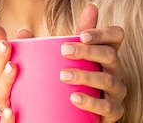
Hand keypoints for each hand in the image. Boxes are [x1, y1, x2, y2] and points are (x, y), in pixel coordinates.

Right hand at [0, 24, 32, 122]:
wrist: (40, 122)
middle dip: (0, 58)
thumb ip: (32, 52)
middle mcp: (4, 92)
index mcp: (6, 78)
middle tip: (7, 44)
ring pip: (0, 95)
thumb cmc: (36, 96)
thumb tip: (24, 31)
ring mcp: (7, 108)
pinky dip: (7, 119)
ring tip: (12, 67)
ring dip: (5, 80)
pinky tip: (11, 111)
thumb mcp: (35, 71)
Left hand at [60, 3, 126, 122]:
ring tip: (63, 75)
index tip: (82, 34)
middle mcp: (115, 69)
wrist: (76, 112)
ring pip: (108, 80)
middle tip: (64, 50)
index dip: (103, 32)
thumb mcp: (62, 60)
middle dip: (88, 51)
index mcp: (105, 52)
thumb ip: (51, 44)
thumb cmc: (68, 79)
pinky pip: (107, 107)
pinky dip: (90, 102)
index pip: (115, 36)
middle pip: (110, 55)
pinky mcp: (113, 111)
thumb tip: (26, 30)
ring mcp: (116, 91)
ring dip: (86, 76)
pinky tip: (74, 97)